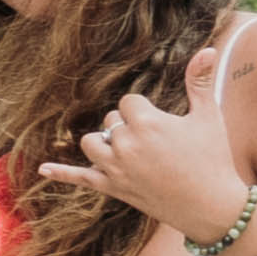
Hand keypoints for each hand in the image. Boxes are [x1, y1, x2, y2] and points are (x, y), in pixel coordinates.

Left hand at [43, 46, 246, 244]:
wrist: (211, 207)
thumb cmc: (212, 158)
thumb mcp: (208, 117)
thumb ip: (199, 81)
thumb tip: (206, 48)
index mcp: (147, 123)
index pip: (128, 102)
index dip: (146, 111)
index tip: (165, 126)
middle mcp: (125, 144)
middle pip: (110, 120)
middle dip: (129, 127)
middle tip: (158, 144)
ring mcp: (115, 168)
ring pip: (91, 142)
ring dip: (104, 142)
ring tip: (130, 150)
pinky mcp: (111, 188)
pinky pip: (79, 178)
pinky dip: (61, 173)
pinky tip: (43, 169)